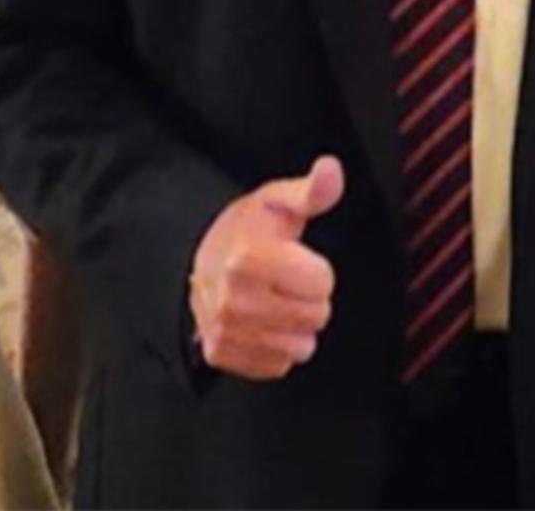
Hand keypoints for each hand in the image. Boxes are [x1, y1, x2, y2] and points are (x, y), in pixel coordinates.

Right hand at [189, 155, 343, 379]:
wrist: (203, 258)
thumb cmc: (250, 229)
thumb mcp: (281, 201)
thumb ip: (313, 190)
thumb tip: (331, 168)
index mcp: (247, 259)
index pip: (322, 283)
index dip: (319, 270)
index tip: (298, 259)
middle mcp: (231, 299)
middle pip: (315, 317)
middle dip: (311, 299)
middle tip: (288, 281)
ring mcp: (223, 330)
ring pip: (299, 347)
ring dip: (297, 326)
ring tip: (277, 301)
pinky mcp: (220, 354)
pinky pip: (277, 366)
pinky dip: (277, 347)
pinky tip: (264, 322)